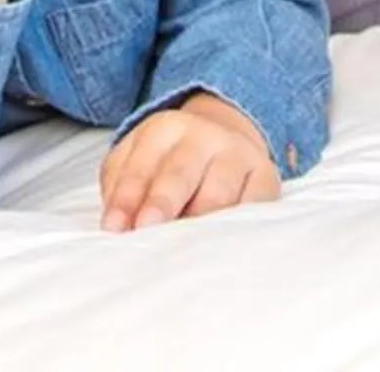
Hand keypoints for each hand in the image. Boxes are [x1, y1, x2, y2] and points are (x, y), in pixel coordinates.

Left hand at [99, 93, 280, 233]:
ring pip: (219, 194)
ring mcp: (237, 155)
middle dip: (162, 202)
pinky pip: (254, 205)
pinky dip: (237, 226)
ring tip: (182, 249)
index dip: (126, 199)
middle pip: (181, 173)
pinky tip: (222, 244)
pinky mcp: (266, 177)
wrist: (223, 138)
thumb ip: (120, 188)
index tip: (114, 228)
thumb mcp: (137, 161)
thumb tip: (116, 226)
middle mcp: (204, 136)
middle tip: (147, 228)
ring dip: (199, 222)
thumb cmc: (169, 163)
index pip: (141, 166)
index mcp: (165, 129)